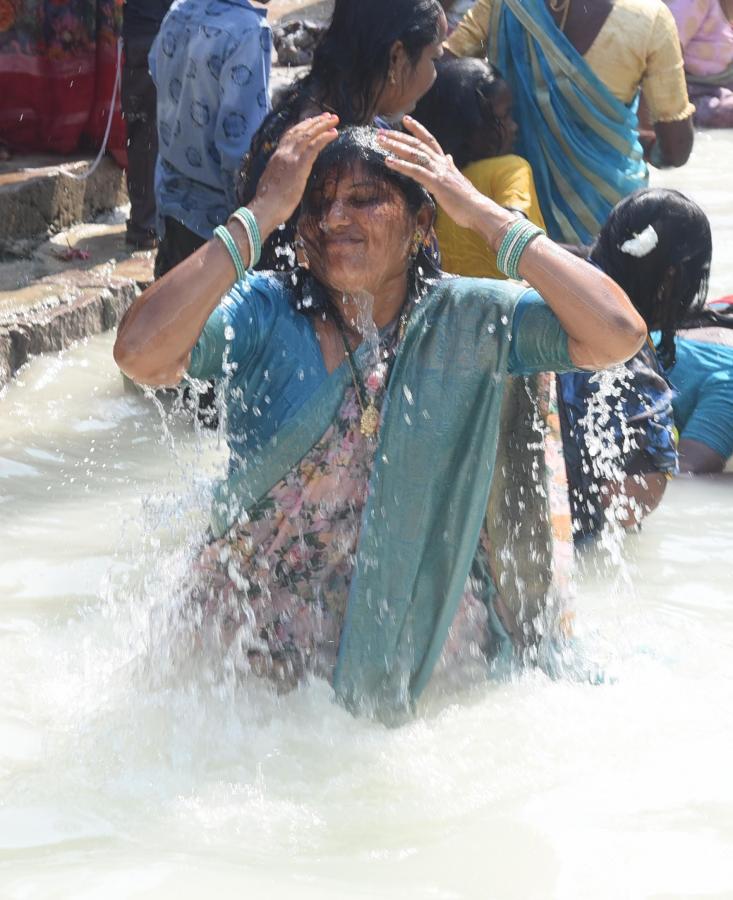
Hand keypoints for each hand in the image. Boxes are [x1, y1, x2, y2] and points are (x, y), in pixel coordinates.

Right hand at [248, 113, 338, 238]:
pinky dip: (324, 137)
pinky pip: (314, 146)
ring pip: (308, 135)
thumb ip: (281, 176)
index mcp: (276, 158)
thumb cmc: (268, 205)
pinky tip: (333, 133)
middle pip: (300, 131)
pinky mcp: (299, 166)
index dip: (302, 127)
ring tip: (333, 120)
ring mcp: (290, 158)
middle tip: (327, 116)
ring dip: (322, 125)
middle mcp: (282, 154)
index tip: (312, 122)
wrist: (264, 209)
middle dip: (314, 122)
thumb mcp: (273, 184)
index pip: (289, 136)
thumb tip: (286, 179)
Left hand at [377, 116, 504, 233]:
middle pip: (417, 144)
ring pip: (415, 153)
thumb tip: (448, 157)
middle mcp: (441, 163)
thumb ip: (450, 166)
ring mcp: (439, 172)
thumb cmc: (466, 200)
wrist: (478, 210)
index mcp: (445, 162)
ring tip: (380, 141)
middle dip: (398, 136)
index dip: (417, 128)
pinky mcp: (437, 183)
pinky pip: (416, 171)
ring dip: (395, 146)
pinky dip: (401, 165)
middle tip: (381, 132)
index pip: (429, 140)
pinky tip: (388, 161)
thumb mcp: (457, 179)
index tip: (405, 119)